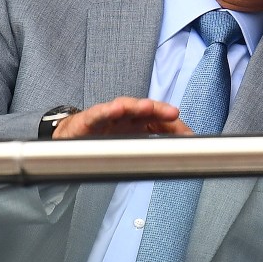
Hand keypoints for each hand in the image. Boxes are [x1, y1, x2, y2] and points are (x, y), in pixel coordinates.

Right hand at [52, 97, 190, 138]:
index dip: (175, 126)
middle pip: (146, 109)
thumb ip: (153, 147)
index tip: (189, 136)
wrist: (73, 135)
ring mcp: (109, 115)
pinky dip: (107, 111)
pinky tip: (115, 110)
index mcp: (138, 121)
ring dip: (137, 106)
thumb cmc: (104, 136)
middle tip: (173, 114)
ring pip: (124, 107)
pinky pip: (99, 114)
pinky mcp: (90, 119)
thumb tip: (178, 156)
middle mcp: (126, 115)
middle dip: (160, 110)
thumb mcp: (131, 143)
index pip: (160, 120)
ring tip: (147, 107)